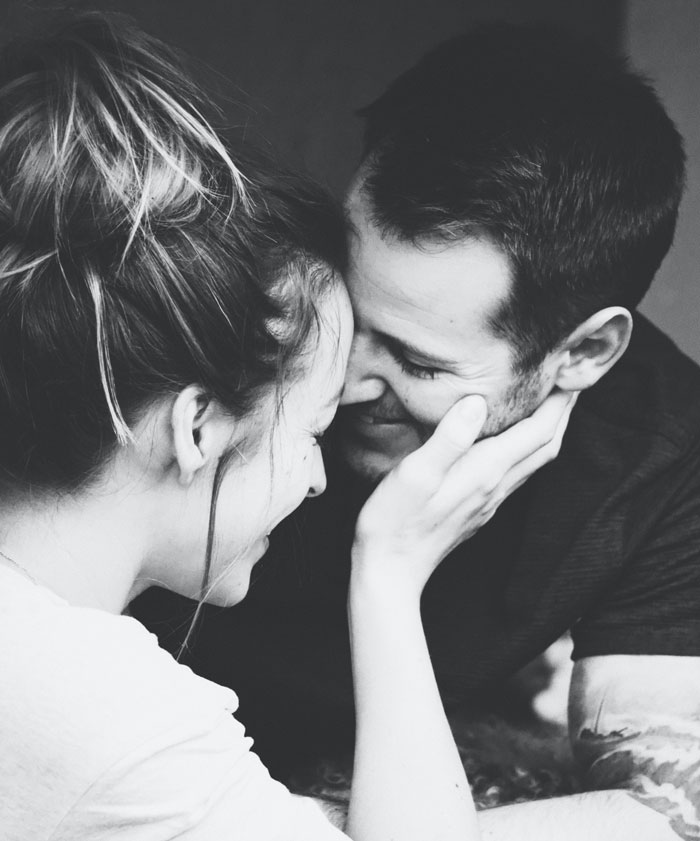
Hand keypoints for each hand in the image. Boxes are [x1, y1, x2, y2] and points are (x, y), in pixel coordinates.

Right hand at [352, 389, 576, 596]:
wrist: (390, 571)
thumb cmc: (394, 520)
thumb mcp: (415, 473)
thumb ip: (449, 437)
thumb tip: (478, 401)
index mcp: (486, 471)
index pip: (539, 431)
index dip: (559, 401)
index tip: (571, 370)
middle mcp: (496, 485)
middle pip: (547, 445)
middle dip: (563, 412)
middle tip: (572, 379)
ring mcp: (490, 500)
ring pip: (536, 461)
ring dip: (550, 430)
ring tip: (551, 404)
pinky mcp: (479, 508)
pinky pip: (518, 473)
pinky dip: (529, 448)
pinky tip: (516, 440)